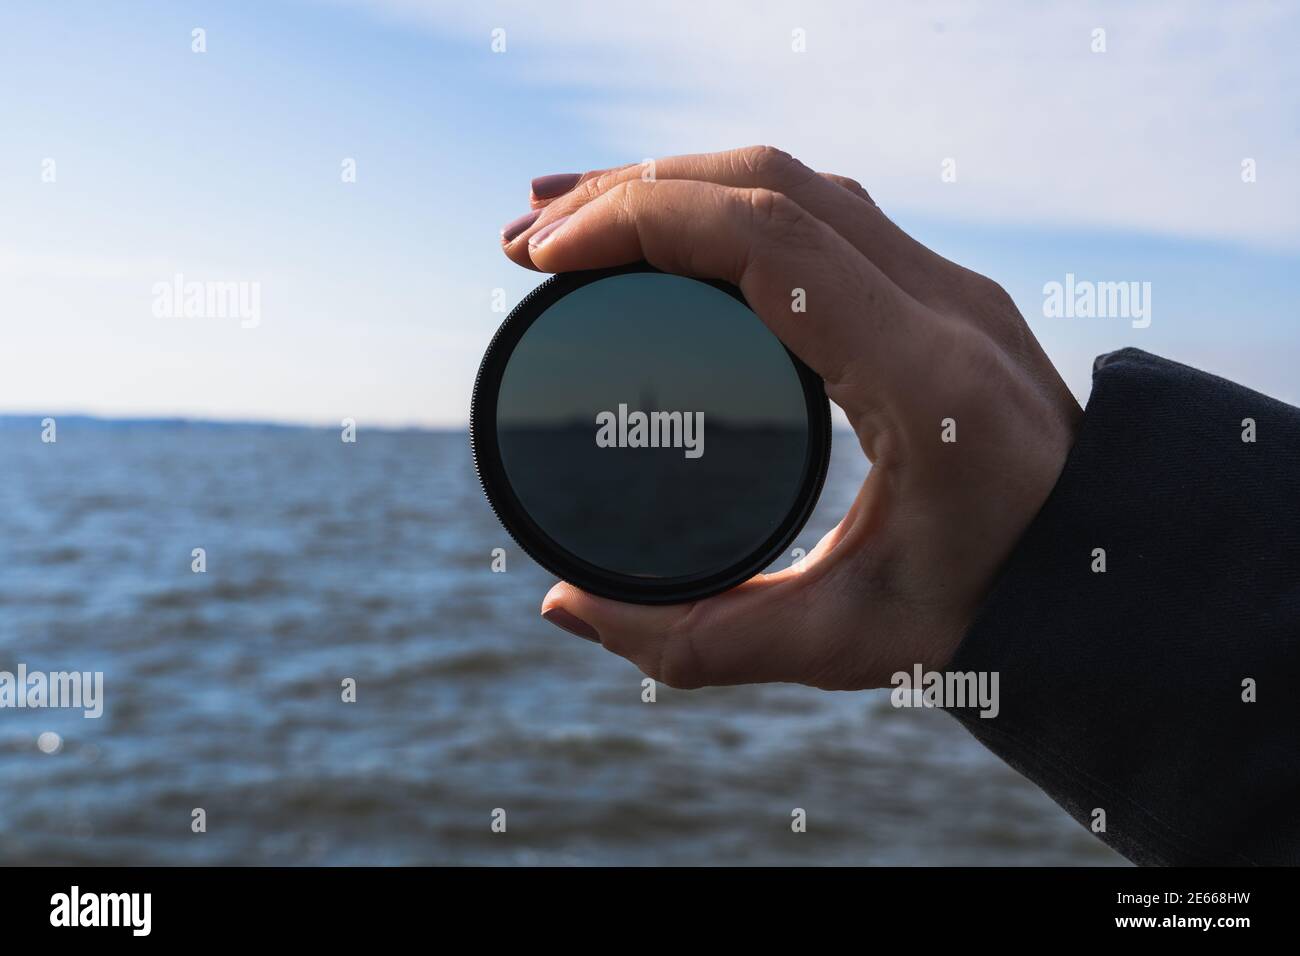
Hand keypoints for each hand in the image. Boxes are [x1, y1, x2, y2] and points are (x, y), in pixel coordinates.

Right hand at [500, 146, 1080, 690]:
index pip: (768, 239)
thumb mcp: (838, 646)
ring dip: (675, 186)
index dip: (640, 221)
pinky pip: (819, 209)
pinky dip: (725, 206)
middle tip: (525, 243)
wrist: (1101, 572)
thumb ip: (695, 640)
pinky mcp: (937, 290)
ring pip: (793, 182)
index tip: (544, 256)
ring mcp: (946, 286)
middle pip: (767, 185)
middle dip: (630, 194)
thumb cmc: (986, 610)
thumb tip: (564, 608)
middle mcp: (942, 306)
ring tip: (570, 224)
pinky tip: (668, 233)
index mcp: (923, 379)